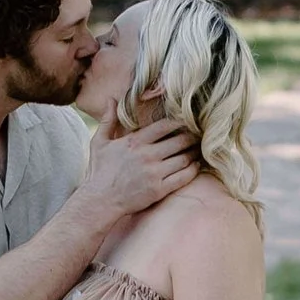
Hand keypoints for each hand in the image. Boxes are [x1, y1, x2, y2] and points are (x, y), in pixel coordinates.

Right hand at [73, 118, 193, 223]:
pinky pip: (183, 177)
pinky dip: (193, 170)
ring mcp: (154, 173)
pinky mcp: (159, 190)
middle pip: (179, 141)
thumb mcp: (99, 142)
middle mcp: (147, 155)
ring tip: (199, 149)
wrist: (100, 201)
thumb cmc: (99, 171)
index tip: (187, 120)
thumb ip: (108, 119)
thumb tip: (110, 99)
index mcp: (135, 141)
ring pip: (184, 159)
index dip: (179, 121)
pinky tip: (196, 166)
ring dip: (194, 153)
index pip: (164, 126)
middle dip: (192, 136)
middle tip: (200, 134)